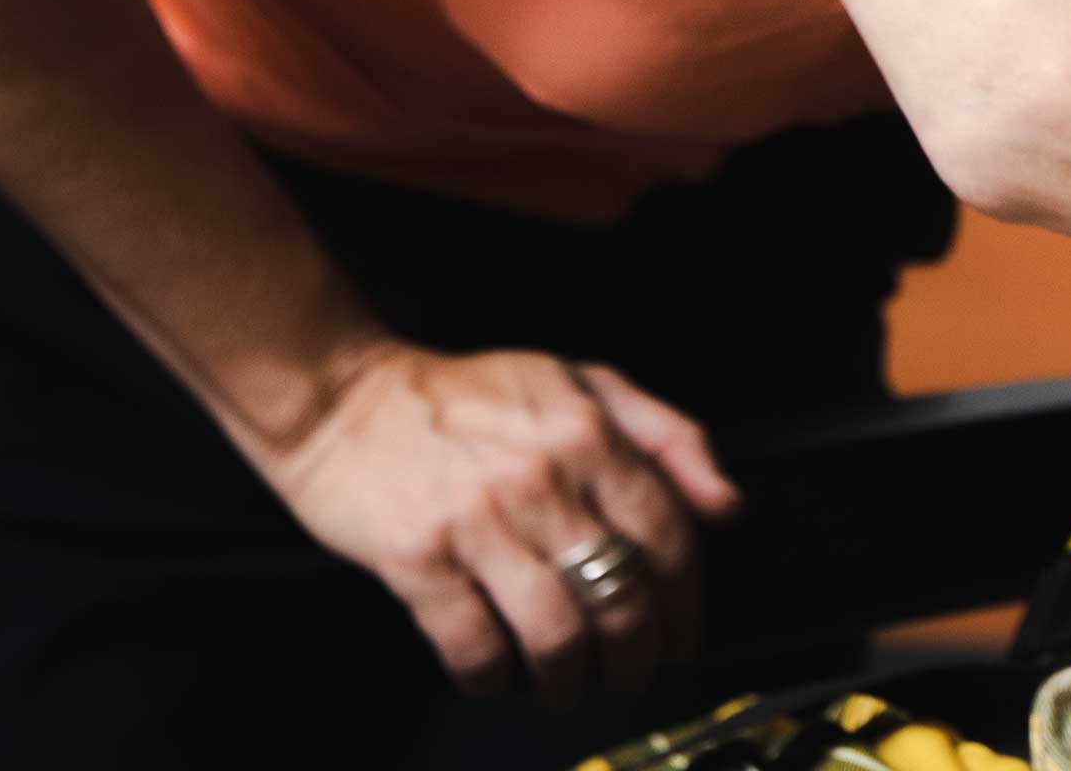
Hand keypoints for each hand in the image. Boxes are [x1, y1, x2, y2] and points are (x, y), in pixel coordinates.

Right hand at [258, 339, 740, 706]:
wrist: (344, 399)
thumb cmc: (469, 396)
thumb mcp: (582, 382)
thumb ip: (667, 435)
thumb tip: (727, 505)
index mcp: (589, 434)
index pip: (667, 534)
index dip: (686, 602)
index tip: (684, 638)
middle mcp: (542, 478)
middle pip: (620, 594)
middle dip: (637, 656)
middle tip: (631, 677)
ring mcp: (478, 521)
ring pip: (555, 630)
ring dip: (570, 679)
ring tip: (567, 689)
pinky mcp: (417, 559)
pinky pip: (472, 643)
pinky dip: (492, 678)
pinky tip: (497, 679)